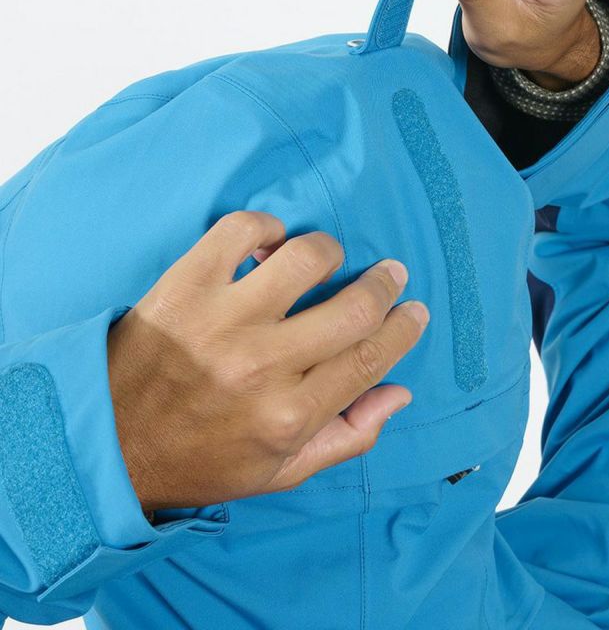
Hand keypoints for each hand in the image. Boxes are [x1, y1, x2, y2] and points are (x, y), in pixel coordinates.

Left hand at [107, 211, 427, 509]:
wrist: (104, 444)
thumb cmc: (199, 459)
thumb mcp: (280, 472)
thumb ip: (348, 437)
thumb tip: (399, 393)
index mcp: (289, 416)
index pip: (371, 357)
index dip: (403, 328)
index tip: (413, 310)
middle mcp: (262, 365)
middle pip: (354, 307)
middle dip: (385, 285)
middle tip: (389, 275)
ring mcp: (222, 319)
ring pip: (306, 257)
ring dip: (329, 252)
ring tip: (325, 261)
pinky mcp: (186, 284)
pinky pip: (242, 230)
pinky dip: (265, 228)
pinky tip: (268, 246)